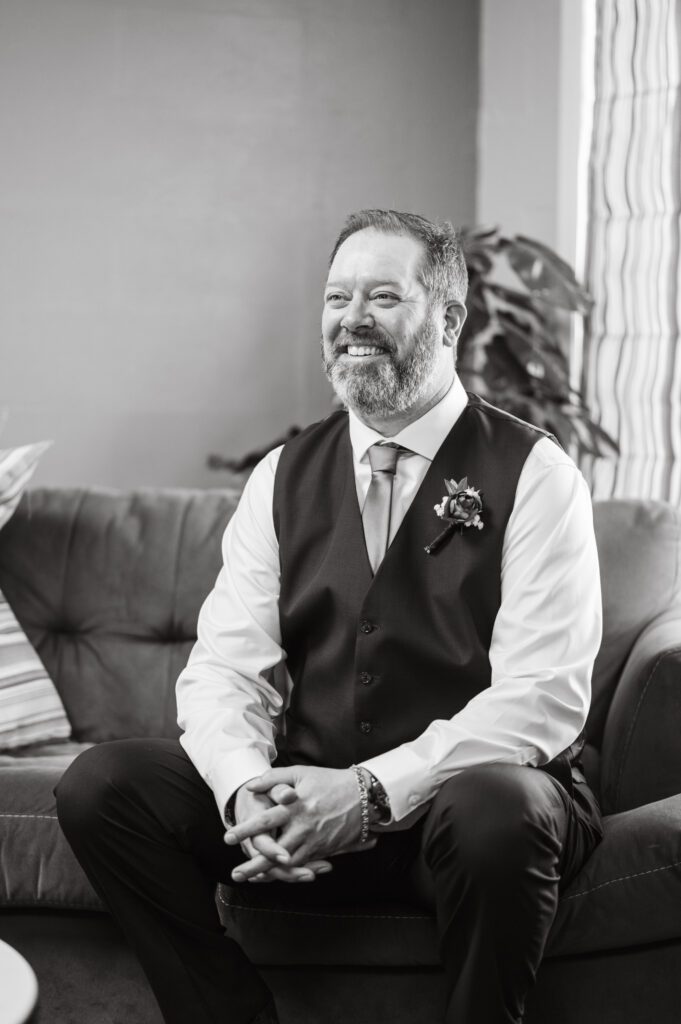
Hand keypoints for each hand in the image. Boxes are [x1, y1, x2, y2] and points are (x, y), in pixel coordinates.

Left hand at [225, 765, 375, 881]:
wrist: (362, 796)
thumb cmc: (328, 782)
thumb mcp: (301, 773)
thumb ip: (274, 779)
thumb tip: (250, 787)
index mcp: (295, 806)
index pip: (265, 821)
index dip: (245, 830)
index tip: (228, 838)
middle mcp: (303, 827)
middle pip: (273, 851)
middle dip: (253, 864)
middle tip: (235, 873)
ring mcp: (314, 841)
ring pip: (287, 863)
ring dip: (267, 873)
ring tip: (250, 878)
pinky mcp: (323, 850)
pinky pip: (302, 865)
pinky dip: (287, 872)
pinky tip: (274, 876)